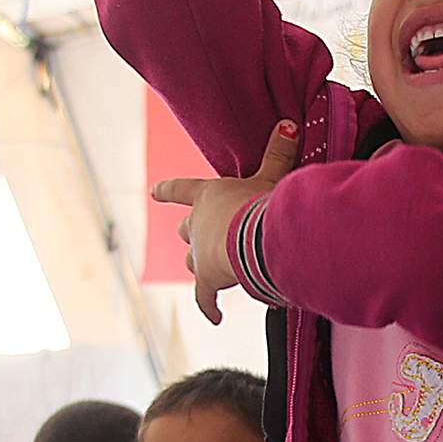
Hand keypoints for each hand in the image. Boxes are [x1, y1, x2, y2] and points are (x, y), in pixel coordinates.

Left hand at [151, 121, 298, 324]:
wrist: (256, 238)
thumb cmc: (261, 203)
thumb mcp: (271, 176)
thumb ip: (278, 153)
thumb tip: (287, 124)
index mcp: (208, 196)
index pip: (181, 190)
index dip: (168, 191)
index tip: (154, 192)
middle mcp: (197, 224)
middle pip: (185, 229)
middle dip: (190, 232)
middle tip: (197, 235)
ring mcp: (200, 253)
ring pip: (192, 260)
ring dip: (200, 263)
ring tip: (209, 270)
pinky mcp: (208, 280)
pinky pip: (205, 298)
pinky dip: (209, 307)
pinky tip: (214, 318)